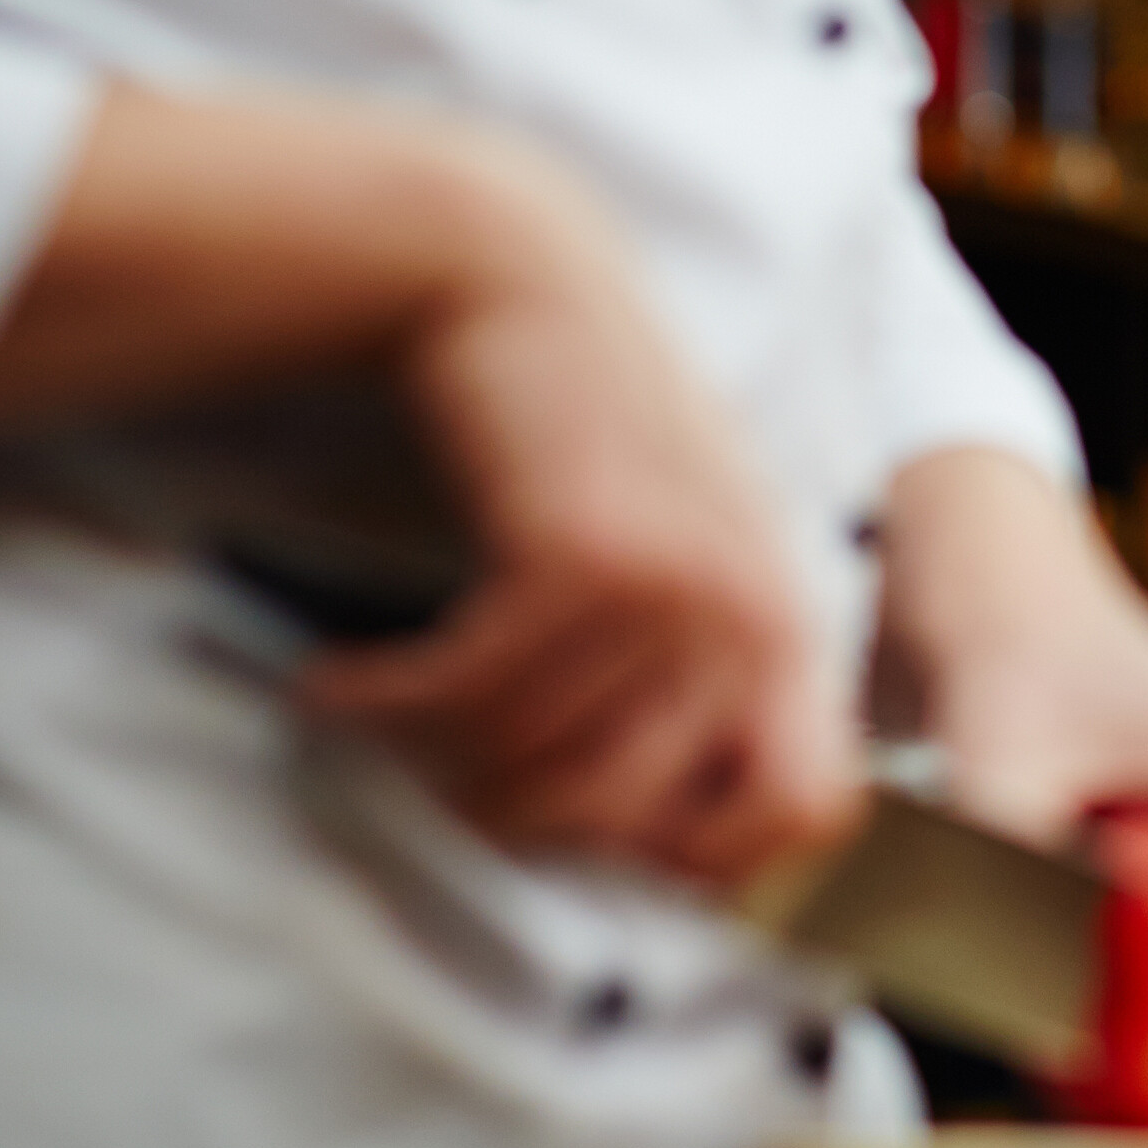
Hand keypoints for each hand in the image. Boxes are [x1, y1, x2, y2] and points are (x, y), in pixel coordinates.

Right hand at [297, 133, 859, 886]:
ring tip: (379, 708)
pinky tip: (339, 679)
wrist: (518, 280)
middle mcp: (758, 613)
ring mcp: (682, 582)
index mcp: (790, 628)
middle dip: (512, 821)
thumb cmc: (584, 444)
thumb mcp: (676, 562)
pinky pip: (468, 701)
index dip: (710, 867)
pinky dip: (381, 706)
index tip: (585, 842)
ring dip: (425, 760)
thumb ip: (689, 689)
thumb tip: (670, 864)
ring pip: (536, 773)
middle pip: (631, 830)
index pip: (809, 818)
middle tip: (437, 773)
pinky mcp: (586, 552)